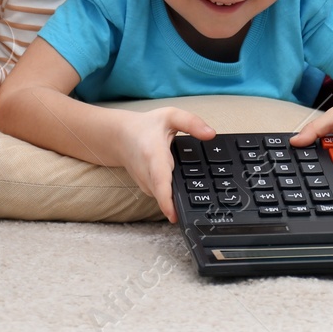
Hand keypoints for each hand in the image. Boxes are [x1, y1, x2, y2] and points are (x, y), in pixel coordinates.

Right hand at [115, 108, 214, 222]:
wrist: (120, 137)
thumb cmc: (146, 127)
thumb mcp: (170, 116)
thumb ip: (192, 123)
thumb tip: (211, 134)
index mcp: (153, 155)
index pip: (160, 182)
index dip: (166, 201)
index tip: (174, 216)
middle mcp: (147, 174)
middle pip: (166, 196)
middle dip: (183, 204)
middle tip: (204, 210)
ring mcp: (146, 185)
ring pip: (166, 198)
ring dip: (181, 199)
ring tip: (199, 197)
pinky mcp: (148, 190)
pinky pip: (164, 196)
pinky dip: (175, 195)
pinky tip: (185, 188)